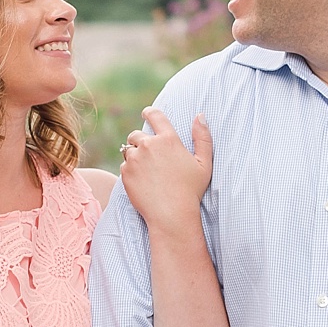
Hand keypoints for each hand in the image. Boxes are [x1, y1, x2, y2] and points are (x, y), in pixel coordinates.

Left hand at [120, 108, 212, 235]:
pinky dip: (130, 171)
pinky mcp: (125, 173)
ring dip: (133, 156)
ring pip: (128, 150)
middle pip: (135, 134)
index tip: (145, 113)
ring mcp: (135, 159)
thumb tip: (200, 115)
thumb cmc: (191, 190)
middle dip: (139, 141)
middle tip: (148, 156)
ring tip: (146, 171)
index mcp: (168, 139)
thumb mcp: (204, 163)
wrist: (171, 214)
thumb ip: (203, 137)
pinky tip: (142, 182)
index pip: (154, 115)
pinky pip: (124, 167)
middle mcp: (149, 145)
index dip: (148, 112)